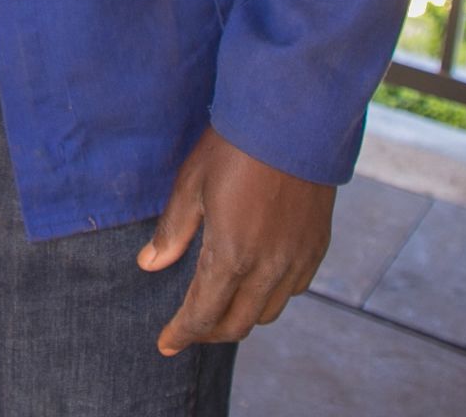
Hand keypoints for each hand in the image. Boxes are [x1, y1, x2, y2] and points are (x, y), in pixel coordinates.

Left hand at [140, 126, 334, 353]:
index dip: (182, 334)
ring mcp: (297, 260)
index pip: (203, 314)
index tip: (165, 344)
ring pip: (267, 312)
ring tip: (220, 305)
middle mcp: (269, 268)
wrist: (293, 121)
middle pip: (238, 324)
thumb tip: (149, 264)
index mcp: (232, 255)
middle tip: (188, 328)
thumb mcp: (190, 184)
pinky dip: (270, 295)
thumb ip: (172, 231)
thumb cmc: (234, 147)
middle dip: (209, 332)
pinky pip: (294, 289)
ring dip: (241, 316)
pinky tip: (256, 279)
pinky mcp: (317, 247)